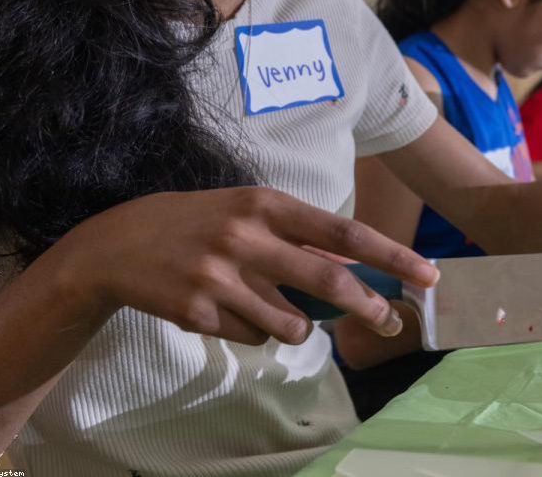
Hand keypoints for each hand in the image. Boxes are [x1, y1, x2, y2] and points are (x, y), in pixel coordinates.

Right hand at [51, 186, 440, 345]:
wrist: (116, 245)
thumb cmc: (198, 224)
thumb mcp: (247, 213)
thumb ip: (296, 236)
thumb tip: (351, 268)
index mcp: (266, 204)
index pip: (343, 231)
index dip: (390, 255)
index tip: (425, 272)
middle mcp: (247, 236)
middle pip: (327, 281)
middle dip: (368, 307)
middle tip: (391, 321)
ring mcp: (221, 277)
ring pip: (290, 324)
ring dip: (293, 325)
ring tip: (262, 304)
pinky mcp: (198, 312)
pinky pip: (251, 337)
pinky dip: (250, 330)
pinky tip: (220, 307)